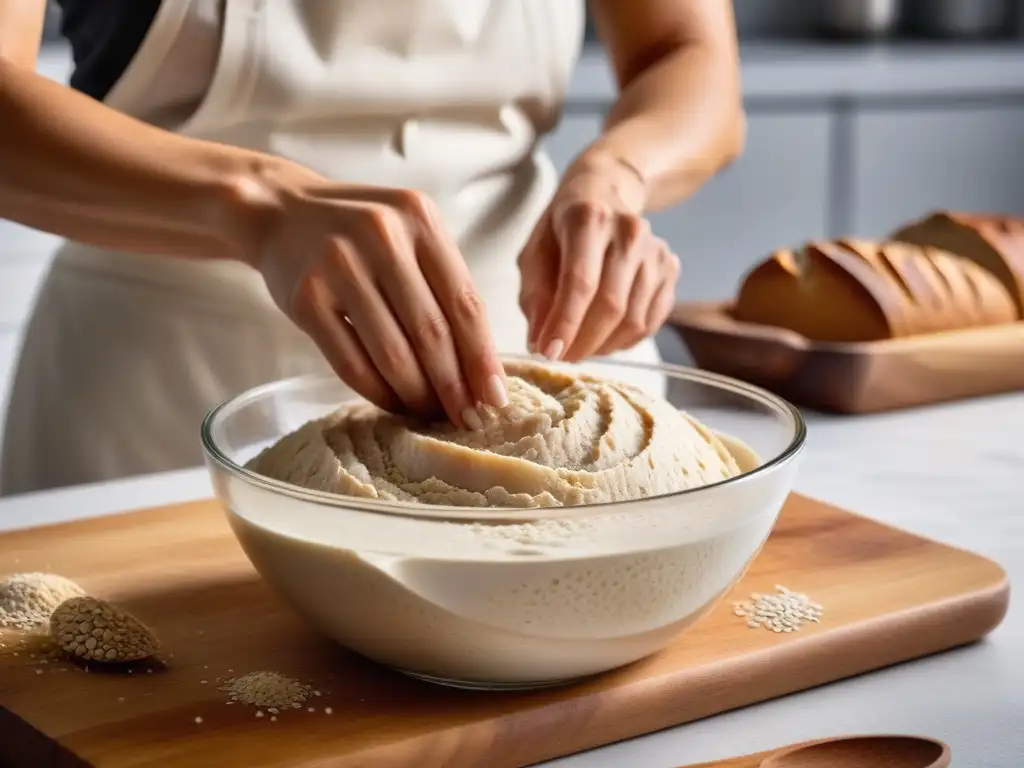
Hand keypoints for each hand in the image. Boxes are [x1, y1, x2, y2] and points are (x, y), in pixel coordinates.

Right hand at [233, 167, 507, 429]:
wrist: (282, 211)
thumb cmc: (361, 234)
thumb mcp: (410, 235)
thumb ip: (444, 284)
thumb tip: (481, 368)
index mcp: (420, 219)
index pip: (465, 303)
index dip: (483, 359)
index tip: (495, 399)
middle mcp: (382, 237)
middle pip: (431, 332)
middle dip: (454, 386)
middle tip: (468, 420)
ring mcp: (339, 265)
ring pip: (392, 353)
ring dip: (417, 395)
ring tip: (431, 414)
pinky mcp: (305, 297)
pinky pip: (350, 362)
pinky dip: (377, 392)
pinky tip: (393, 403)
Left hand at [517, 156, 680, 361]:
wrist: (605, 194)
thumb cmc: (561, 231)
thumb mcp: (534, 254)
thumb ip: (535, 297)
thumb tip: (541, 343)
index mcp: (589, 219)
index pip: (580, 282)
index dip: (565, 324)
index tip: (549, 353)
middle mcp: (629, 231)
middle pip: (611, 305)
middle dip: (583, 342)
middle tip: (562, 357)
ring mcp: (656, 250)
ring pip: (634, 320)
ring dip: (603, 345)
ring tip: (580, 346)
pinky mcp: (671, 268)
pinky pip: (651, 322)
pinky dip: (624, 340)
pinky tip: (604, 336)